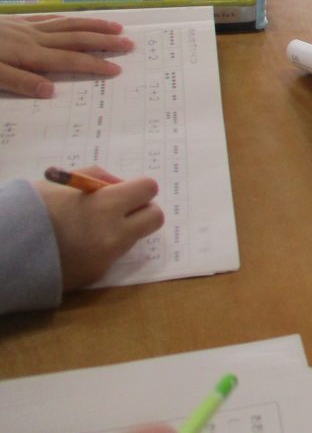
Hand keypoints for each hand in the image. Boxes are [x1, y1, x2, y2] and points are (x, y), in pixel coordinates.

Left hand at [0, 15, 132, 97]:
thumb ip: (18, 81)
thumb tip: (51, 91)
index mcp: (27, 54)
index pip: (68, 61)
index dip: (93, 64)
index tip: (117, 69)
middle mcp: (31, 37)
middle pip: (74, 38)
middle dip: (103, 42)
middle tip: (128, 44)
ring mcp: (23, 26)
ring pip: (65, 24)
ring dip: (91, 26)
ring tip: (114, 27)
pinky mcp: (13, 20)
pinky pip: (47, 17)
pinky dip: (65, 19)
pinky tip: (72, 19)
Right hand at [34, 166, 164, 291]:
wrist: (5, 250)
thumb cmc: (32, 208)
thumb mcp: (64, 182)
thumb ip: (98, 178)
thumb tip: (121, 184)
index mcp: (106, 205)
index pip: (149, 190)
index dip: (138, 187)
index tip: (123, 190)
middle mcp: (113, 234)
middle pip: (154, 218)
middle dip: (142, 210)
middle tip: (120, 208)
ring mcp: (106, 258)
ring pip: (134, 238)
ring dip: (122, 230)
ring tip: (90, 226)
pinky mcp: (96, 275)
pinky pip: (112, 256)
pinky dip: (103, 248)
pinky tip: (78, 245)